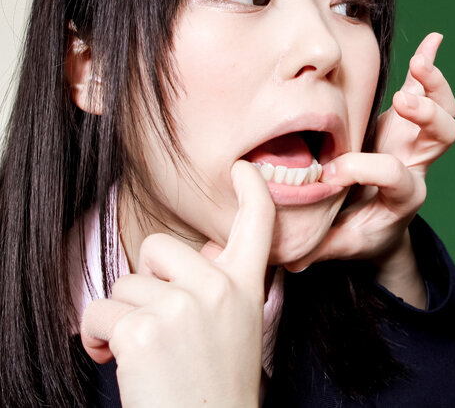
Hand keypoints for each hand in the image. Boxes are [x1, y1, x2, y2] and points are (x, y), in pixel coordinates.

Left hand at [80, 161, 277, 406]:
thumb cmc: (216, 385)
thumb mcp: (237, 326)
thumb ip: (224, 284)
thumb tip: (208, 251)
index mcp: (245, 286)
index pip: (257, 225)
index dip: (251, 191)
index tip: (243, 169)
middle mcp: (218, 288)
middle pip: (159, 247)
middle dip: (147, 280)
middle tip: (159, 321)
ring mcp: (182, 306)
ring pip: (126, 283)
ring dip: (122, 316)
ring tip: (145, 351)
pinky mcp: (143, 329)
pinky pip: (99, 311)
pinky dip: (97, 336)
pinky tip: (114, 359)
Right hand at [284, 33, 454, 306]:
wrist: (381, 224)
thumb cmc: (360, 232)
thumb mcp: (340, 245)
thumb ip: (318, 247)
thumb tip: (289, 257)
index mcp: (404, 196)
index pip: (395, 175)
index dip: (365, 170)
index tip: (332, 174)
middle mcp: (417, 163)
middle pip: (442, 136)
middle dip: (429, 116)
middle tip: (405, 102)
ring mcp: (414, 139)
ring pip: (442, 109)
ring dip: (434, 84)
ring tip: (419, 64)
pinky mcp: (405, 122)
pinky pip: (424, 88)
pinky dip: (429, 63)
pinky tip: (433, 39)